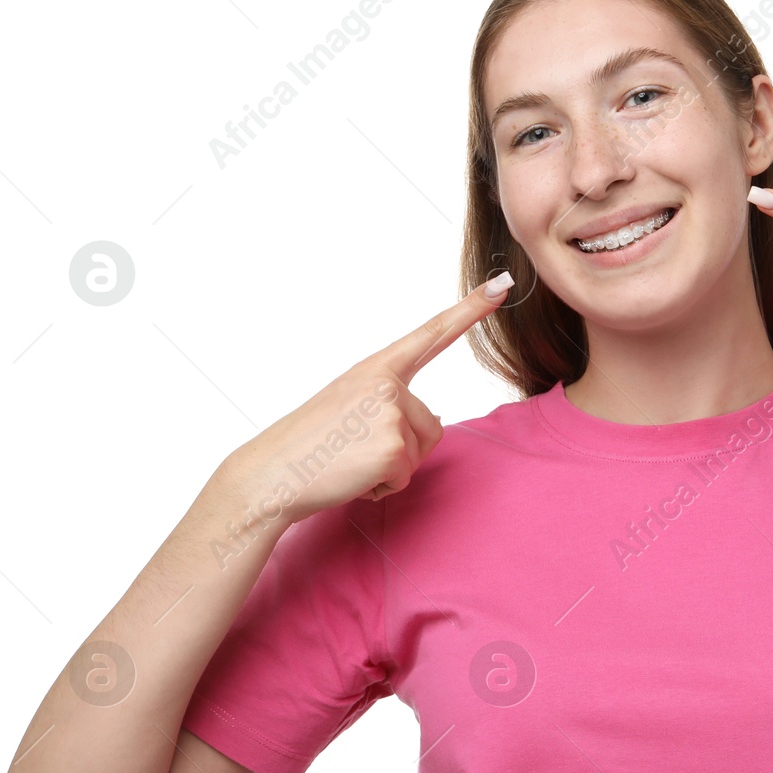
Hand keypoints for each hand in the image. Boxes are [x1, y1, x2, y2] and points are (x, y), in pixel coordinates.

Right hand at [223, 275, 513, 524]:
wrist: (272, 474)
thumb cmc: (309, 444)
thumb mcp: (351, 408)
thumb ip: (392, 403)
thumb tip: (432, 420)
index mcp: (375, 368)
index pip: (431, 334)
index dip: (469, 310)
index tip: (500, 285)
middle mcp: (386, 383)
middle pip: (429, 424)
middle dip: (399, 449)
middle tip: (350, 449)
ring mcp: (390, 412)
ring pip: (421, 451)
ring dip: (391, 467)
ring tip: (350, 460)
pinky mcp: (393, 447)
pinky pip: (405, 476)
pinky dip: (381, 486)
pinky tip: (351, 476)